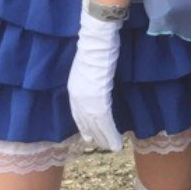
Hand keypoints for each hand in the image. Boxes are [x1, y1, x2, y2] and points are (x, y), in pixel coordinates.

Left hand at [67, 5, 122, 150]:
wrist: (97, 40)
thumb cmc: (96, 47)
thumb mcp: (89, 66)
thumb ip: (90, 77)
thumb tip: (96, 80)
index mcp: (74, 87)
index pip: (77, 112)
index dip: (83, 125)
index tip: (88, 135)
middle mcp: (77, 97)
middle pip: (85, 122)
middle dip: (94, 135)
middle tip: (100, 145)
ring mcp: (87, 100)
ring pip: (96, 126)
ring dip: (104, 139)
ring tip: (112, 148)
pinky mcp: (99, 101)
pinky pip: (106, 123)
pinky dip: (111, 135)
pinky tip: (116, 144)